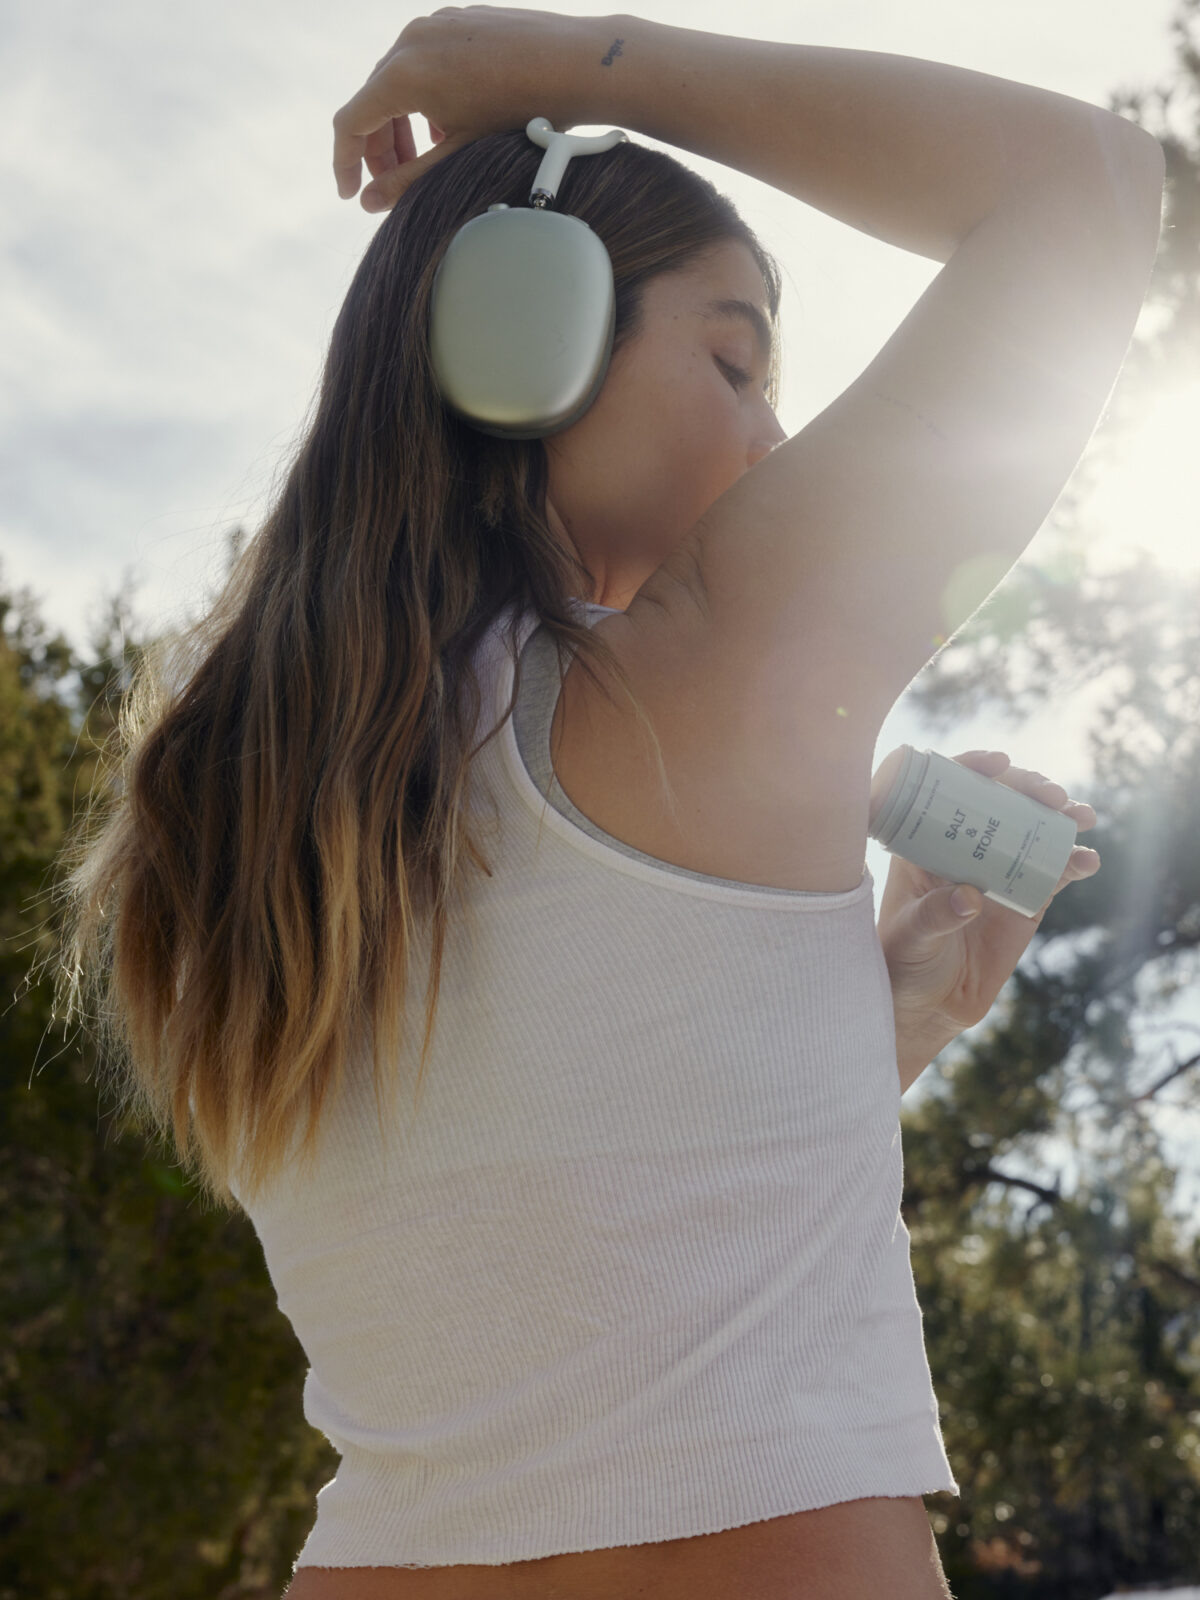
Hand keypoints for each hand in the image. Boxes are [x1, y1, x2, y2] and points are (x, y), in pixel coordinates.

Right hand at [331, 6, 601, 211]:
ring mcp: (434, 24)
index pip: (350, 122)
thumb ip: (408, 181)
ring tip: (425, 156)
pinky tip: (450, 123)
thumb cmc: (521, 112)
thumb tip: (369, 203)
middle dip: (380, 147)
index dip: (345, 163)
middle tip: (395, 184)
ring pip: (398, 79)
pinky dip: (424, 97)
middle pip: (373, 100)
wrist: (575, 64)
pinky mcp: (458, 19)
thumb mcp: (459, 155)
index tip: (352, 193)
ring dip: (402, 123)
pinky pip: (425, 60)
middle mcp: (410, 40)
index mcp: (403, 74)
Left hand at [877, 751, 1100, 1044]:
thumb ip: (935, 916)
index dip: (974, 767)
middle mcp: (964, 847)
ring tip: (1080, 816)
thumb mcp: (911, 936)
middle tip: (1052, 795)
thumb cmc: (902, 962)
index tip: (998, 763)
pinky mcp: (1027, 898)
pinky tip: (1087, 860)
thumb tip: (970, 895)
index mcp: (926, 842)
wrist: (930, 1004)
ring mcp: (999, 869)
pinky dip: (1073, 862)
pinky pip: (1054, 872)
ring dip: (1061, 817)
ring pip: (1033, 829)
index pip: (948, 790)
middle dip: (1029, 788)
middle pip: (1000, 800)